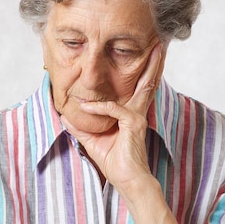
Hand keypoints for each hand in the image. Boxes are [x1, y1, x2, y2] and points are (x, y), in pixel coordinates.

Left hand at [61, 43, 163, 192]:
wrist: (127, 181)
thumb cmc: (115, 162)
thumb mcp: (92, 140)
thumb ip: (80, 126)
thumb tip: (65, 114)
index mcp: (130, 113)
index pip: (137, 88)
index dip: (140, 72)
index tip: (143, 55)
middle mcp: (137, 111)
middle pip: (147, 82)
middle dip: (153, 62)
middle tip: (159, 43)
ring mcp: (137, 116)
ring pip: (143, 86)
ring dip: (149, 68)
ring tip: (155, 50)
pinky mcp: (133, 124)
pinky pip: (114, 109)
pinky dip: (98, 107)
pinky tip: (85, 107)